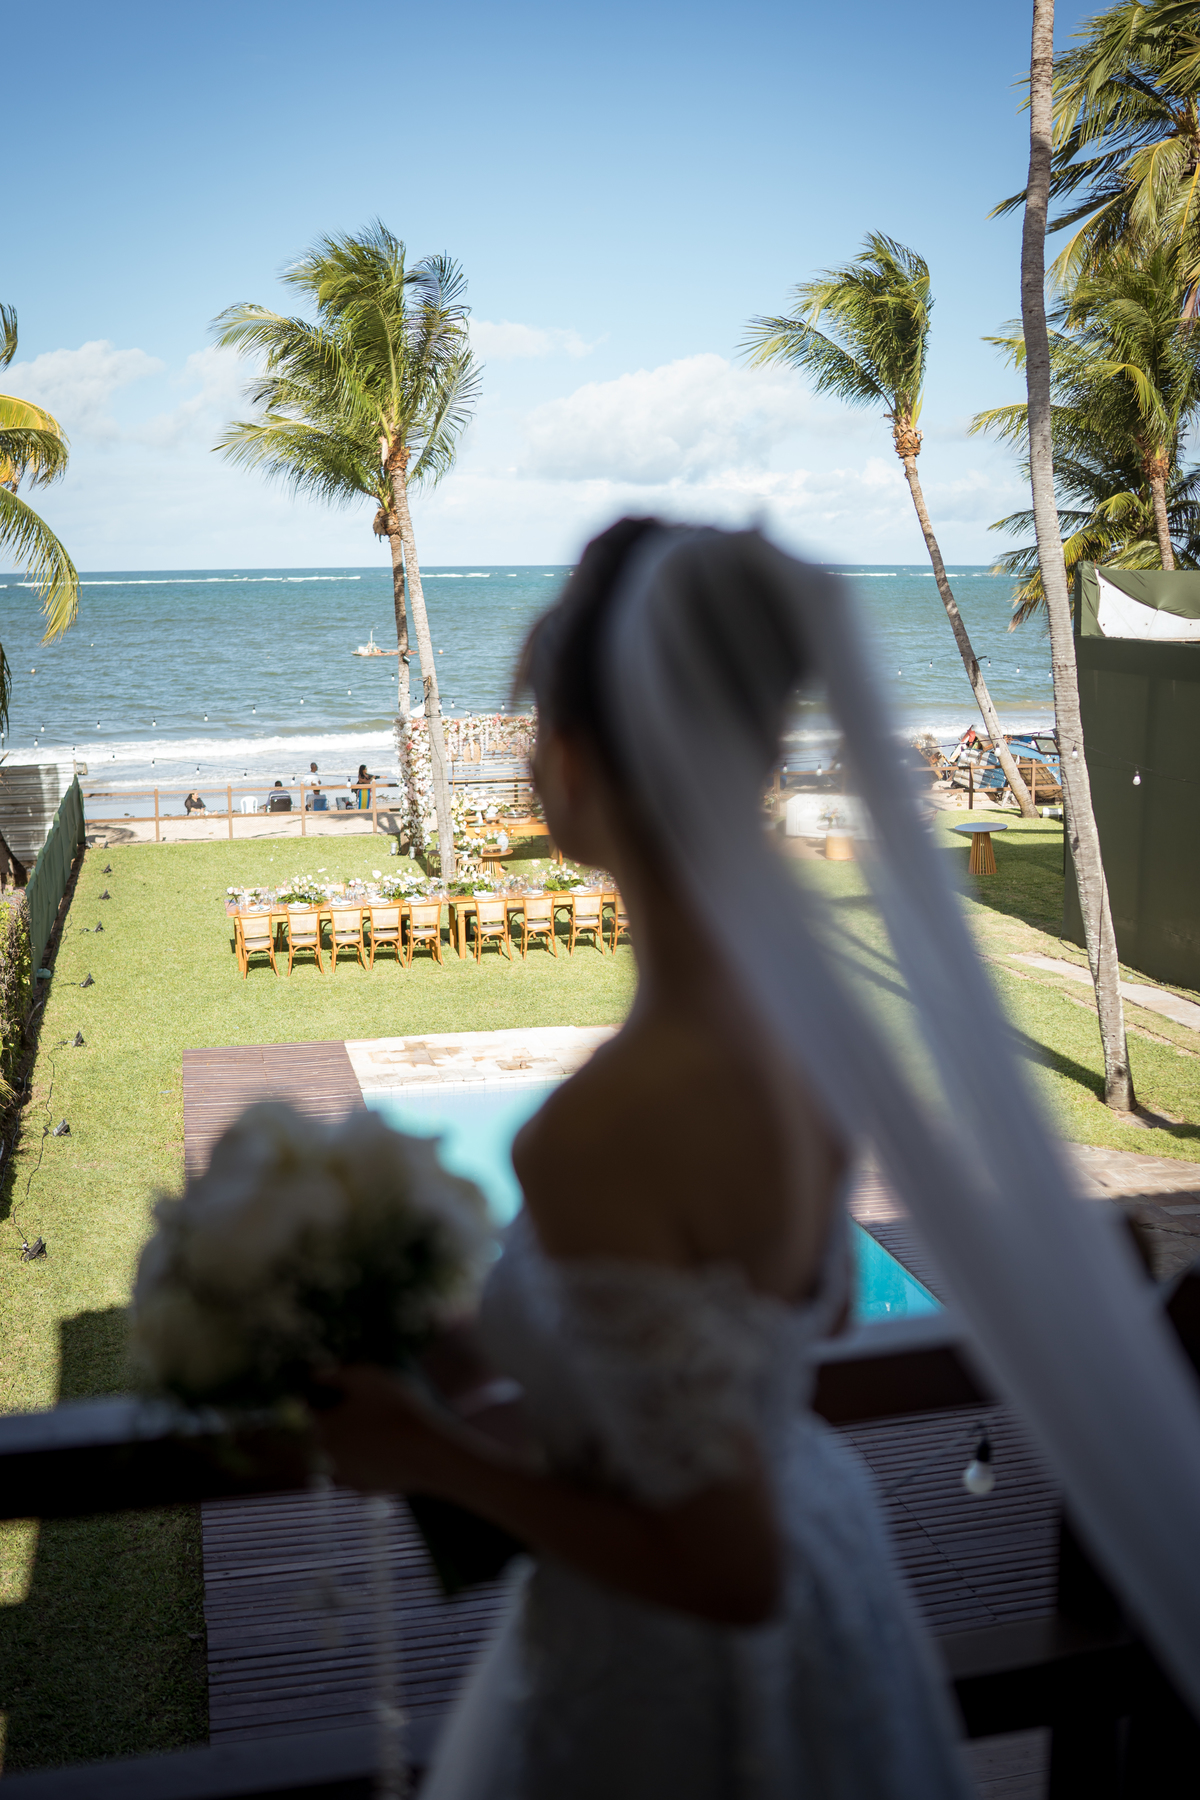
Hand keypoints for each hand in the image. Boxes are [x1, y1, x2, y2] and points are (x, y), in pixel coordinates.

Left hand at [310, 1364, 446, 1493]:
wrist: (426, 1452)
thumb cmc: (396, 1409)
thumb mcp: (367, 1378)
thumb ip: (336, 1374)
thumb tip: (315, 1373)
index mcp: (324, 1427)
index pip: (311, 1411)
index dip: (322, 1399)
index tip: (337, 1392)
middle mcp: (328, 1455)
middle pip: (326, 1434)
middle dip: (337, 1422)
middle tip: (363, 1411)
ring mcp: (346, 1475)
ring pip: (341, 1454)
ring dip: (351, 1444)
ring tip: (377, 1431)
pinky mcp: (364, 1489)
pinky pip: (358, 1471)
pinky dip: (366, 1462)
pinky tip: (385, 1450)